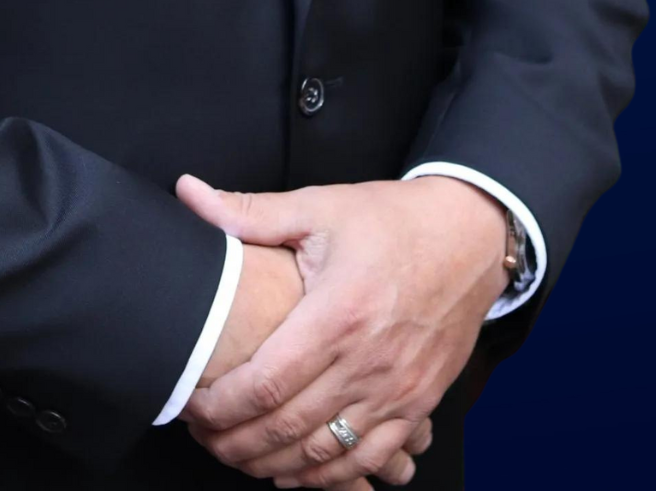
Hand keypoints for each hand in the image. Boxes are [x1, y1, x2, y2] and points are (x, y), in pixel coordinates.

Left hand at [174, 174, 506, 486]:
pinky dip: (328, 476)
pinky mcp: (419, 404)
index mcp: (338, 315)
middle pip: (288, 428)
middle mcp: (368, 363)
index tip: (190, 404)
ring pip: (324, 454)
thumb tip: (187, 193)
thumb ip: (248, 211)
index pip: (265, 384)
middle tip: (202, 436)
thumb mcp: (318, 207)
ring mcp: (398, 391)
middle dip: (234, 442)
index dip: (219, 406)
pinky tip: (295, 471)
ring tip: (236, 454)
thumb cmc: (392, 221)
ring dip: (273, 464)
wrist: (468, 236)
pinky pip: (369, 460)